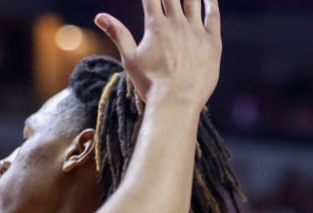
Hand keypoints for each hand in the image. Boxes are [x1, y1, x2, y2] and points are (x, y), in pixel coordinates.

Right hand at [95, 0, 221, 108]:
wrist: (177, 103)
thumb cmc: (151, 84)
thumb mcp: (130, 59)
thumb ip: (117, 33)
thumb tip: (99, 16)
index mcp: (156, 26)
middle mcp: (177, 24)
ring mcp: (196, 32)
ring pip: (193, 0)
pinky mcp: (212, 43)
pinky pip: (213, 16)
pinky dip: (211, 3)